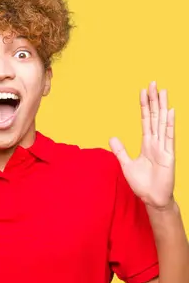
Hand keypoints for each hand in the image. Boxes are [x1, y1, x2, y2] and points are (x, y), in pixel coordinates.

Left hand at [109, 81, 175, 208]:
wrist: (152, 198)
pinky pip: (169, 137)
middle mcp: (156, 142)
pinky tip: (171, 111)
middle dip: (154, 100)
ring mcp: (164, 147)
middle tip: (153, 83)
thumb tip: (111, 137)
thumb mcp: (126, 164)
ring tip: (163, 91)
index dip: (144, 106)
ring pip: (162, 122)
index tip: (143, 91)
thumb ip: (120, 150)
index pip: (146, 120)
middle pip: (155, 117)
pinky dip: (170, 124)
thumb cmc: (142, 183)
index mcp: (147, 144)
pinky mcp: (169, 155)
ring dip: (163, 106)